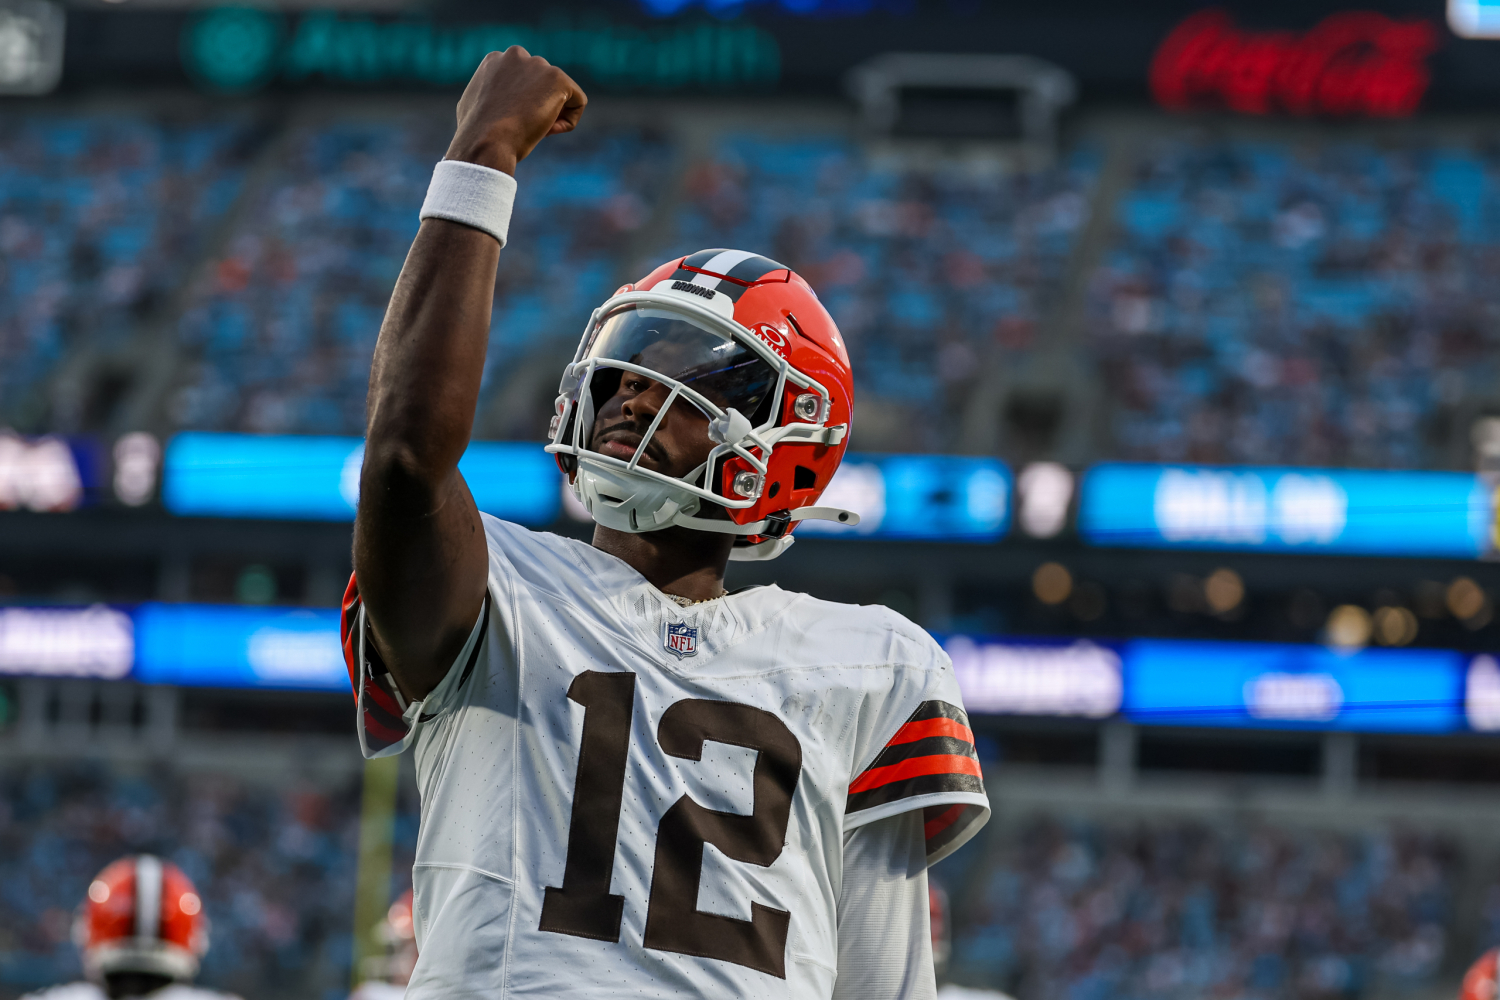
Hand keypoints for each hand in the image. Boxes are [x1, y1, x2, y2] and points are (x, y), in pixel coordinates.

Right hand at [446, 46, 587, 175]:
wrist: (487, 142)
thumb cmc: (476, 133)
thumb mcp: (474, 105)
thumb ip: (489, 94)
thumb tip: (494, 99)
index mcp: (496, 60)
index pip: (524, 81)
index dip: (521, 107)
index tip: (511, 121)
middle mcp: (517, 55)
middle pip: (543, 86)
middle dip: (538, 108)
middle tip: (523, 127)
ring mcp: (538, 65)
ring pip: (561, 95)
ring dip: (552, 116)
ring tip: (533, 129)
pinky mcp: (558, 79)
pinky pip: (578, 102)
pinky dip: (568, 122)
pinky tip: (549, 130)